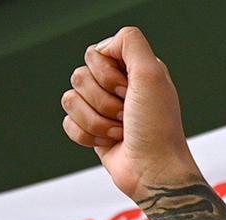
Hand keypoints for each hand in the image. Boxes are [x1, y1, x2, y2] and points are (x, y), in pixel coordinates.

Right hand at [61, 26, 202, 201]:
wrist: (154, 171)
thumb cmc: (157, 127)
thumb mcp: (152, 75)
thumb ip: (131, 43)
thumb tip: (106, 45)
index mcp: (134, 69)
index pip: (95, 53)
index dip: (107, 74)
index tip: (130, 90)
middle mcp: (119, 86)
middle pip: (79, 76)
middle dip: (103, 100)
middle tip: (127, 114)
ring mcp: (104, 109)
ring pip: (70, 100)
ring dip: (97, 120)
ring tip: (121, 131)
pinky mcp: (93, 130)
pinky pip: (68, 122)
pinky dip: (88, 135)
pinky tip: (110, 143)